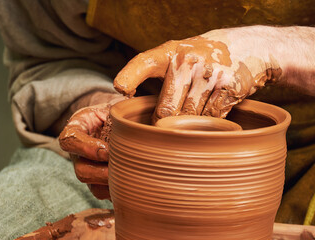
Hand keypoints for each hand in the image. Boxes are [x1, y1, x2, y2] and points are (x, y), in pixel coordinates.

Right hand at [59, 94, 125, 199]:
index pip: (69, 140)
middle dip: (101, 173)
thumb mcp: (114, 103)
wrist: (114, 121)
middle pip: (80, 170)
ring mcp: (87, 168)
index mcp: (76, 129)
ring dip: (110, 184)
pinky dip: (116, 191)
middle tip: (122, 169)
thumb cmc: (115, 111)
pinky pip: (103, 193)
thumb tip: (126, 102)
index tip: (107, 151)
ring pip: (91, 185)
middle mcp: (78, 152)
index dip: (86, 148)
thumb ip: (120, 103)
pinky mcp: (98, 180)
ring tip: (129, 178)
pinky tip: (132, 183)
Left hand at [114, 26, 281, 119]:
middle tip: (165, 129)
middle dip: (164, 124)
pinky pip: (211, 119)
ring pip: (188, 119)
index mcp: (170, 52)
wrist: (251, 47)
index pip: (143, 63)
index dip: (129, 76)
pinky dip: (209, 124)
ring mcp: (209, 75)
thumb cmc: (205, 56)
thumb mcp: (180, 54)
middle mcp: (187, 61)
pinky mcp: (228, 88)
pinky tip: (211, 114)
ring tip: (192, 119)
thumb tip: (137, 105)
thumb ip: (160, 74)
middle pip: (165, 110)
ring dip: (188, 126)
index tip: (120, 89)